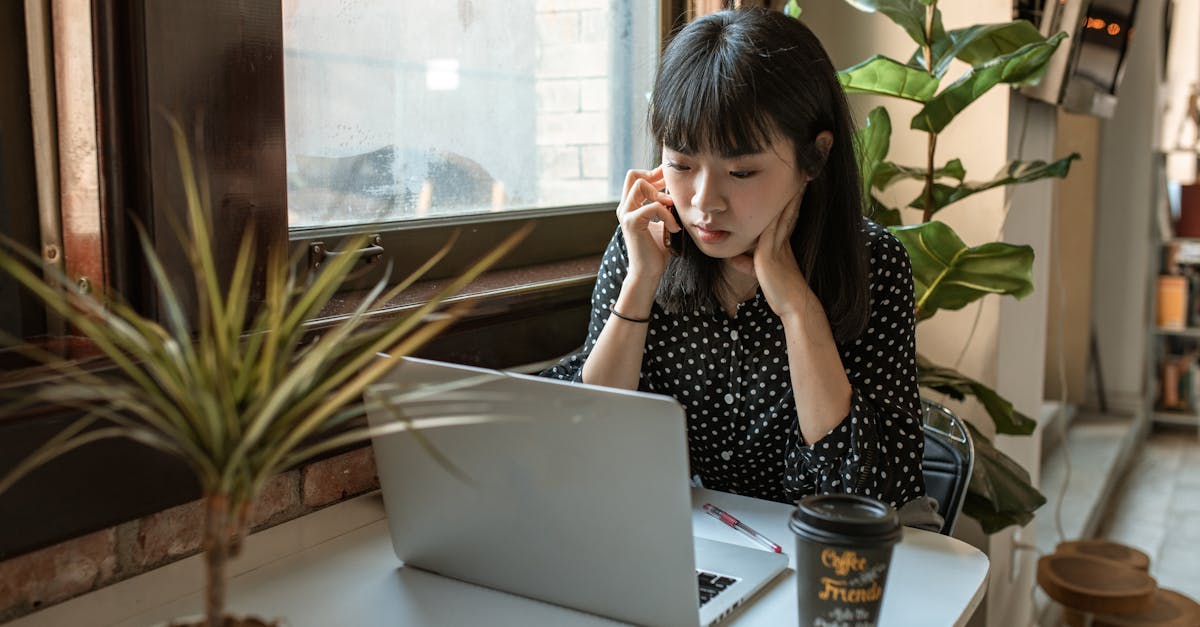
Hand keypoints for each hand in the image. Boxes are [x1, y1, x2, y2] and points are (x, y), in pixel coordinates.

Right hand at [617, 166, 680, 280]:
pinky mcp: (632, 222)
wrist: (648, 272)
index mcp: (631, 207)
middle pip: (633, 175)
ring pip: (640, 184)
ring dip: (660, 193)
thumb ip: (664, 208)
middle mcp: (625, 208)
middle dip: (654, 176)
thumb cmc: (657, 250)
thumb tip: (677, 194)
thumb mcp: (662, 223)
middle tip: (669, 186)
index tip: (669, 181)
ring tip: (671, 207)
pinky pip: (653, 206)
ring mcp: (626, 214)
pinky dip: (667, 215)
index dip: (653, 174)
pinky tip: (674, 227)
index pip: (636, 178)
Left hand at [728, 190, 813, 321]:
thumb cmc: (778, 291)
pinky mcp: (769, 254)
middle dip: (793, 196)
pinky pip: (768, 231)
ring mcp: (777, 246)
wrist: (792, 304)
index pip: (784, 218)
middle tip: (800, 178)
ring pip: (782, 218)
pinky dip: (771, 217)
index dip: (788, 203)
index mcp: (781, 244)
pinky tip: (770, 204)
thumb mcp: (758, 273)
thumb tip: (732, 258)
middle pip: (787, 212)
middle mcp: (781, 242)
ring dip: (788, 200)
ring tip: (795, 183)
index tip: (793, 187)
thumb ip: (745, 263)